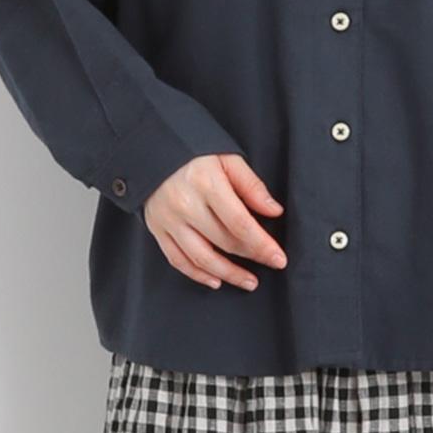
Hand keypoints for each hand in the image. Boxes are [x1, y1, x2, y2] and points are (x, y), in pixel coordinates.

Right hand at [142, 152, 286, 291]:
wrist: (154, 151)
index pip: (239, 223)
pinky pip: (178, 260)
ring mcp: (168, 220)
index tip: (278, 257)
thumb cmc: (196, 153)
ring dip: (228, 274)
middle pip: (223, 241)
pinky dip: (197, 274)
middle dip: (251, 257)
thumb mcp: (228, 159)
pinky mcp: (157, 230)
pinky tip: (216, 280)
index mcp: (206, 183)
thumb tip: (274, 211)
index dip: (261, 244)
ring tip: (248, 281)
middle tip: (270, 265)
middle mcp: (185, 205)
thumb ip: (251, 186)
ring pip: (201, 258)